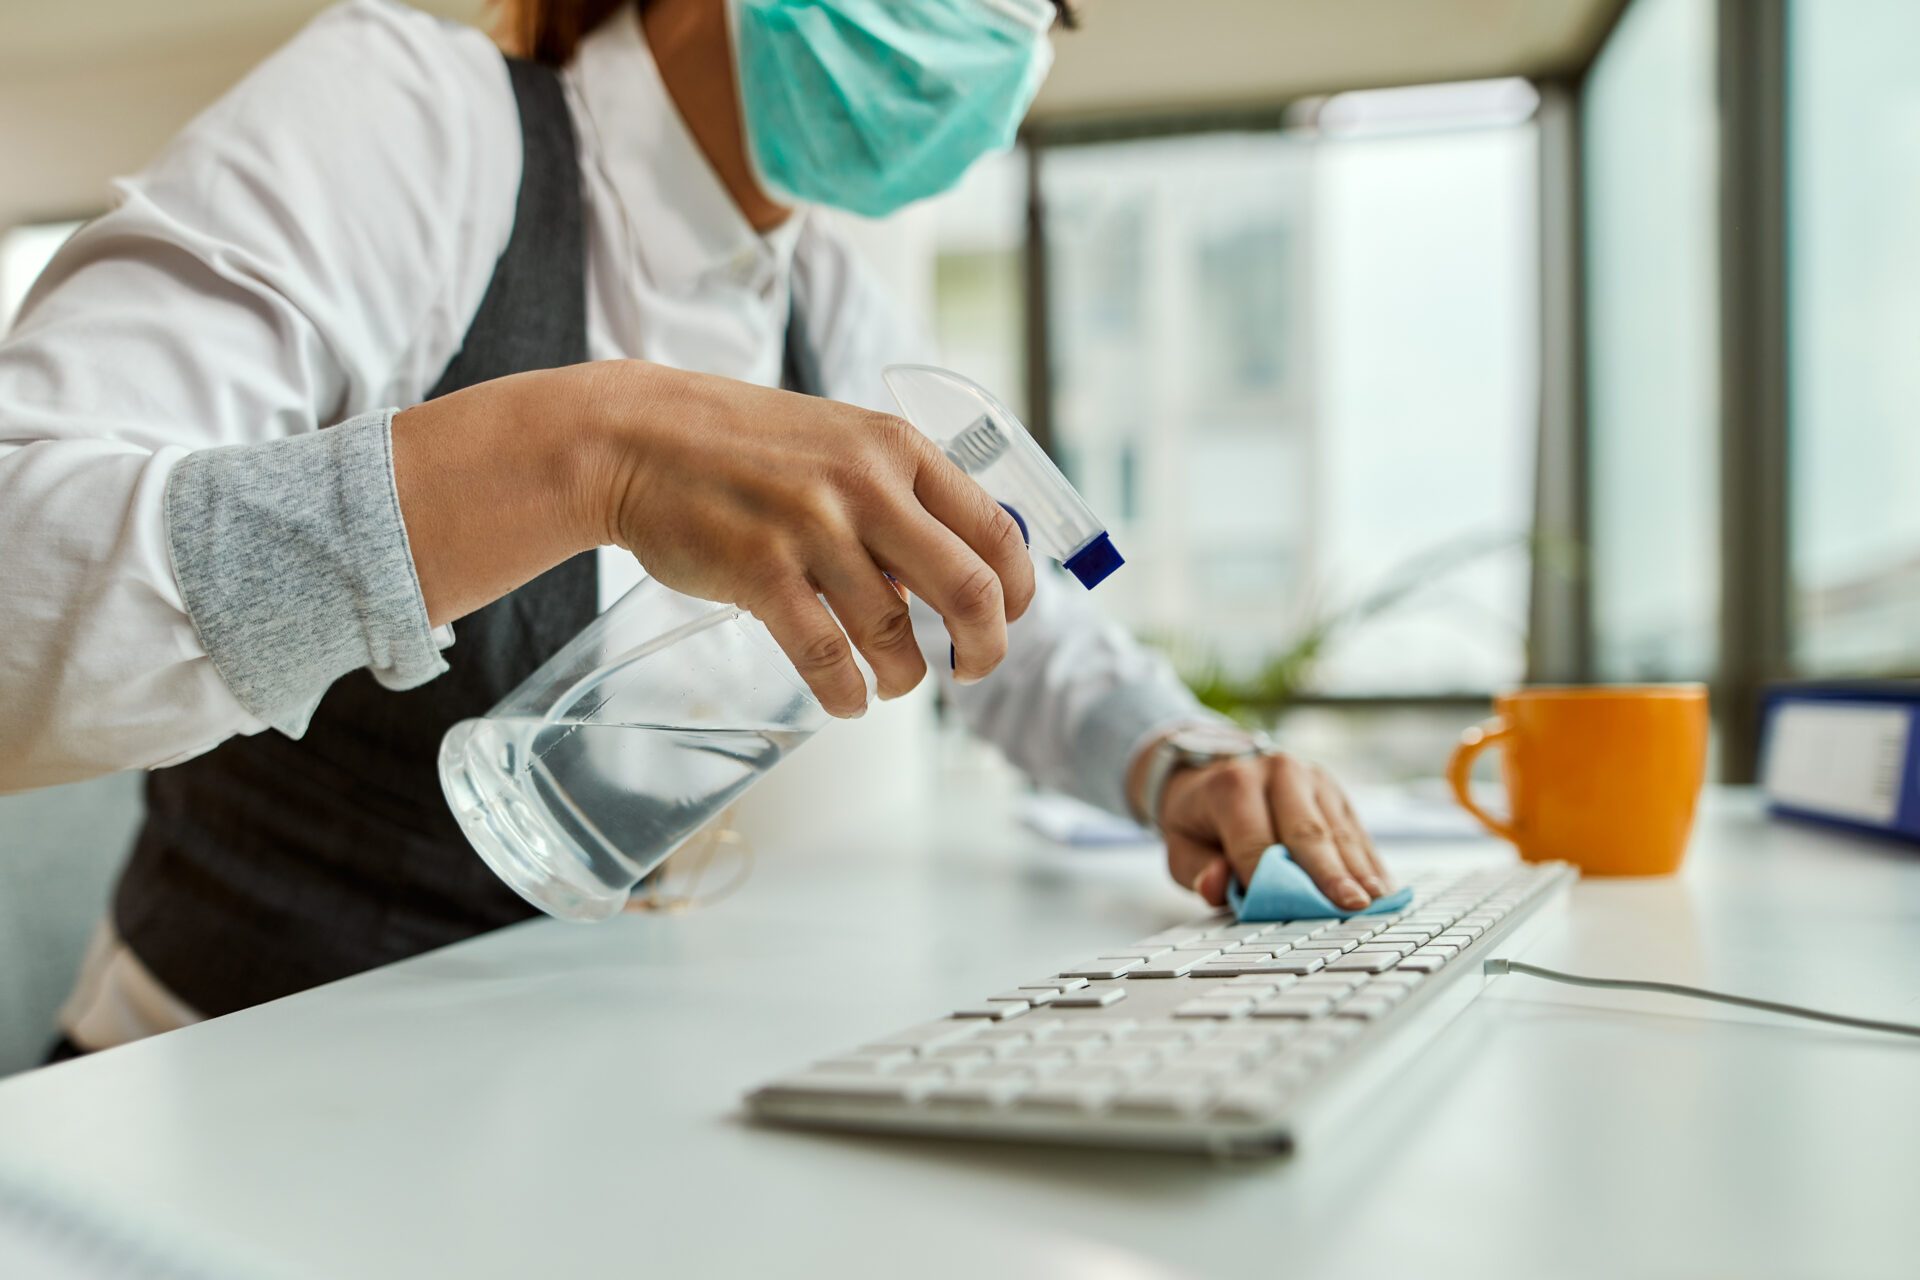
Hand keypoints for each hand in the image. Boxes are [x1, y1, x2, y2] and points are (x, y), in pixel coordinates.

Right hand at [393, 361, 1033, 719]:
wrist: (635, 438)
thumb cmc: (741, 446)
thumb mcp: (839, 441)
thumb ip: (899, 498)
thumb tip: (945, 580)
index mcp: (898, 449)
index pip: (995, 529)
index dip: (1018, 590)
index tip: (1010, 619)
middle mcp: (867, 486)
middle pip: (969, 590)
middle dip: (985, 648)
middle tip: (972, 671)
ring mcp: (814, 530)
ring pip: (895, 633)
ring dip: (904, 676)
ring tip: (891, 683)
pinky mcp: (761, 573)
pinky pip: (826, 656)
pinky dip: (846, 693)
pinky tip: (847, 700)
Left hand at [1149, 750, 1389, 910]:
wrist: (1216, 774)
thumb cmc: (1201, 821)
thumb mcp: (1182, 846)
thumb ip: (1198, 870)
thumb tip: (1216, 886)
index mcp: (1233, 785)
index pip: (1255, 842)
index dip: (1273, 881)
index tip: (1294, 912)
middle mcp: (1277, 772)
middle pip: (1306, 833)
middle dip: (1329, 874)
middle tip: (1352, 906)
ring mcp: (1312, 778)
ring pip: (1338, 831)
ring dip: (1358, 869)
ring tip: (1377, 901)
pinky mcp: (1335, 791)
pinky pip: (1356, 830)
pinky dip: (1368, 861)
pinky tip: (1382, 888)